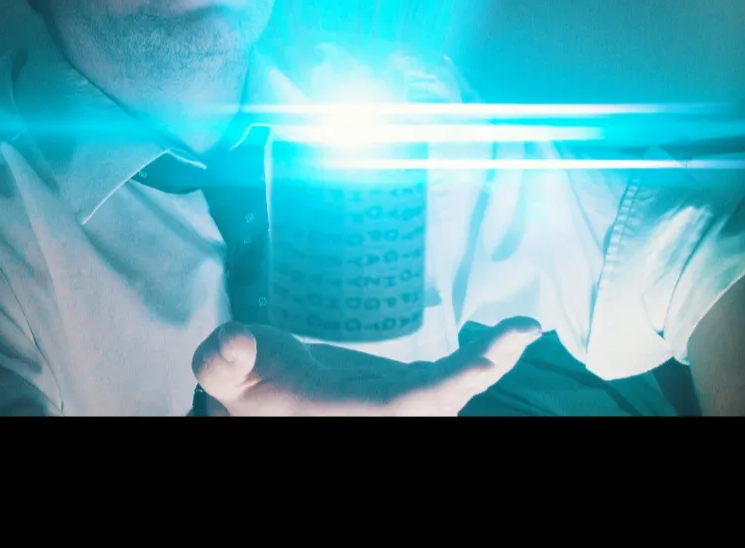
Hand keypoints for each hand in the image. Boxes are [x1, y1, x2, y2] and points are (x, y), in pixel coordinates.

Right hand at [192, 318, 543, 415]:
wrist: (262, 401)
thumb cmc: (245, 386)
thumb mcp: (224, 373)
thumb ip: (222, 359)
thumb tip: (234, 340)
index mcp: (354, 412)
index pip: (408, 404)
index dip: (446, 387)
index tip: (478, 366)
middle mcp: (387, 415)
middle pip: (445, 400)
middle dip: (479, 371)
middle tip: (518, 334)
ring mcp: (402, 403)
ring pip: (457, 389)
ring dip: (491, 360)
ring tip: (522, 329)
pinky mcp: (410, 389)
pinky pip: (455, 375)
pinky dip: (486, 356)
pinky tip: (515, 332)